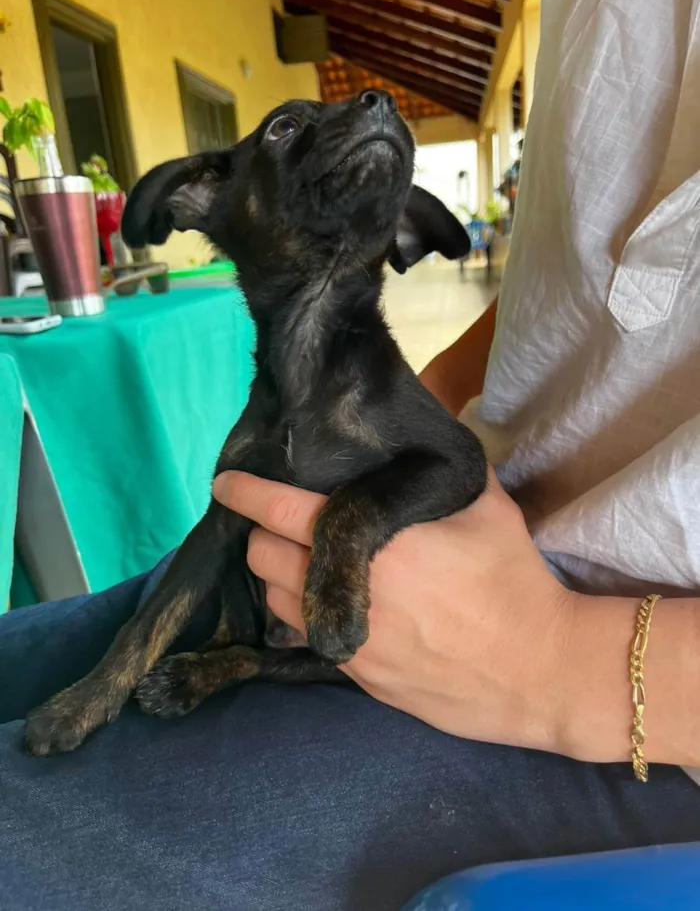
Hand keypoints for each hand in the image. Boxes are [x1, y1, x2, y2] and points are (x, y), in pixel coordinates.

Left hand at [213, 469, 576, 755]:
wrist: (537, 670)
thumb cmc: (512, 580)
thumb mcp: (485, 507)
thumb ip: (437, 474)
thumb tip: (413, 443)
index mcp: (373, 542)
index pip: (283, 510)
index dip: (245, 492)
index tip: (224, 482)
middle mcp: (346, 591)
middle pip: (263, 557)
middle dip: (261, 534)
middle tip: (282, 522)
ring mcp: (346, 639)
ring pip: (275, 602)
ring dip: (277, 575)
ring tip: (303, 560)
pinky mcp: (357, 677)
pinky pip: (306, 636)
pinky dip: (303, 611)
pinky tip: (332, 600)